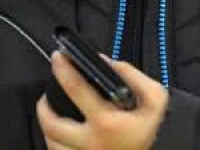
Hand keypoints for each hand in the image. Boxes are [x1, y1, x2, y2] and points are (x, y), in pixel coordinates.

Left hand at [37, 52, 168, 149]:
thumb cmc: (153, 130)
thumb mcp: (155, 99)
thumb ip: (135, 78)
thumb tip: (108, 64)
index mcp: (106, 121)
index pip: (76, 89)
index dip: (64, 69)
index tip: (58, 56)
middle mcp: (89, 141)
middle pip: (51, 123)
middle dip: (43, 106)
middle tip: (47, 93)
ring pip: (51, 142)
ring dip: (48, 124)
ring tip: (52, 112)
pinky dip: (55, 141)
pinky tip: (62, 133)